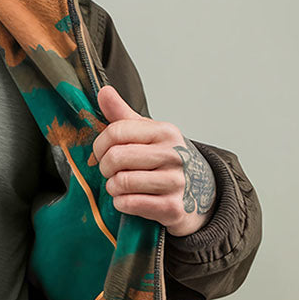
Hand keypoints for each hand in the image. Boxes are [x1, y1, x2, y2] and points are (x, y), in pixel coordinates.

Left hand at [89, 85, 215, 237]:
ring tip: (119, 186)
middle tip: (110, 171)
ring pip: (121, 182)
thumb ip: (122, 115)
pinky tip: (128, 200)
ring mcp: (175, 182)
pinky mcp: (172, 208)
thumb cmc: (165, 160)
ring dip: (112, 187)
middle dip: (104, 167)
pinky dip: (121, 203)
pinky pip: (129, 203)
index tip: (100, 152)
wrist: (198, 193)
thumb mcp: (147, 134)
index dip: (99, 145)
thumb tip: (104, 91)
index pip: (116, 131)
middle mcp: (174, 155)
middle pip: (115, 157)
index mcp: (165, 132)